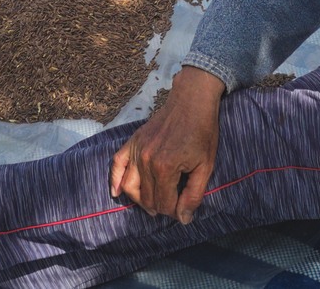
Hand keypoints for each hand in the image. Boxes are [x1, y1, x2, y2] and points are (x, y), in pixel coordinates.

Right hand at [110, 66, 224, 222]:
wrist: (192, 102)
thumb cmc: (202, 132)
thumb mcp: (205, 166)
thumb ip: (194, 195)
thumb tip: (183, 219)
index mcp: (165, 168)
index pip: (164, 204)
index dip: (175, 212)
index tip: (185, 209)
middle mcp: (146, 160)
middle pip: (147, 198)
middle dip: (160, 207)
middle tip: (173, 206)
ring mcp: (137, 150)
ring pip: (130, 186)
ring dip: (140, 200)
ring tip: (152, 205)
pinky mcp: (133, 141)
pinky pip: (117, 163)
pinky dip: (114, 180)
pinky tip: (116, 193)